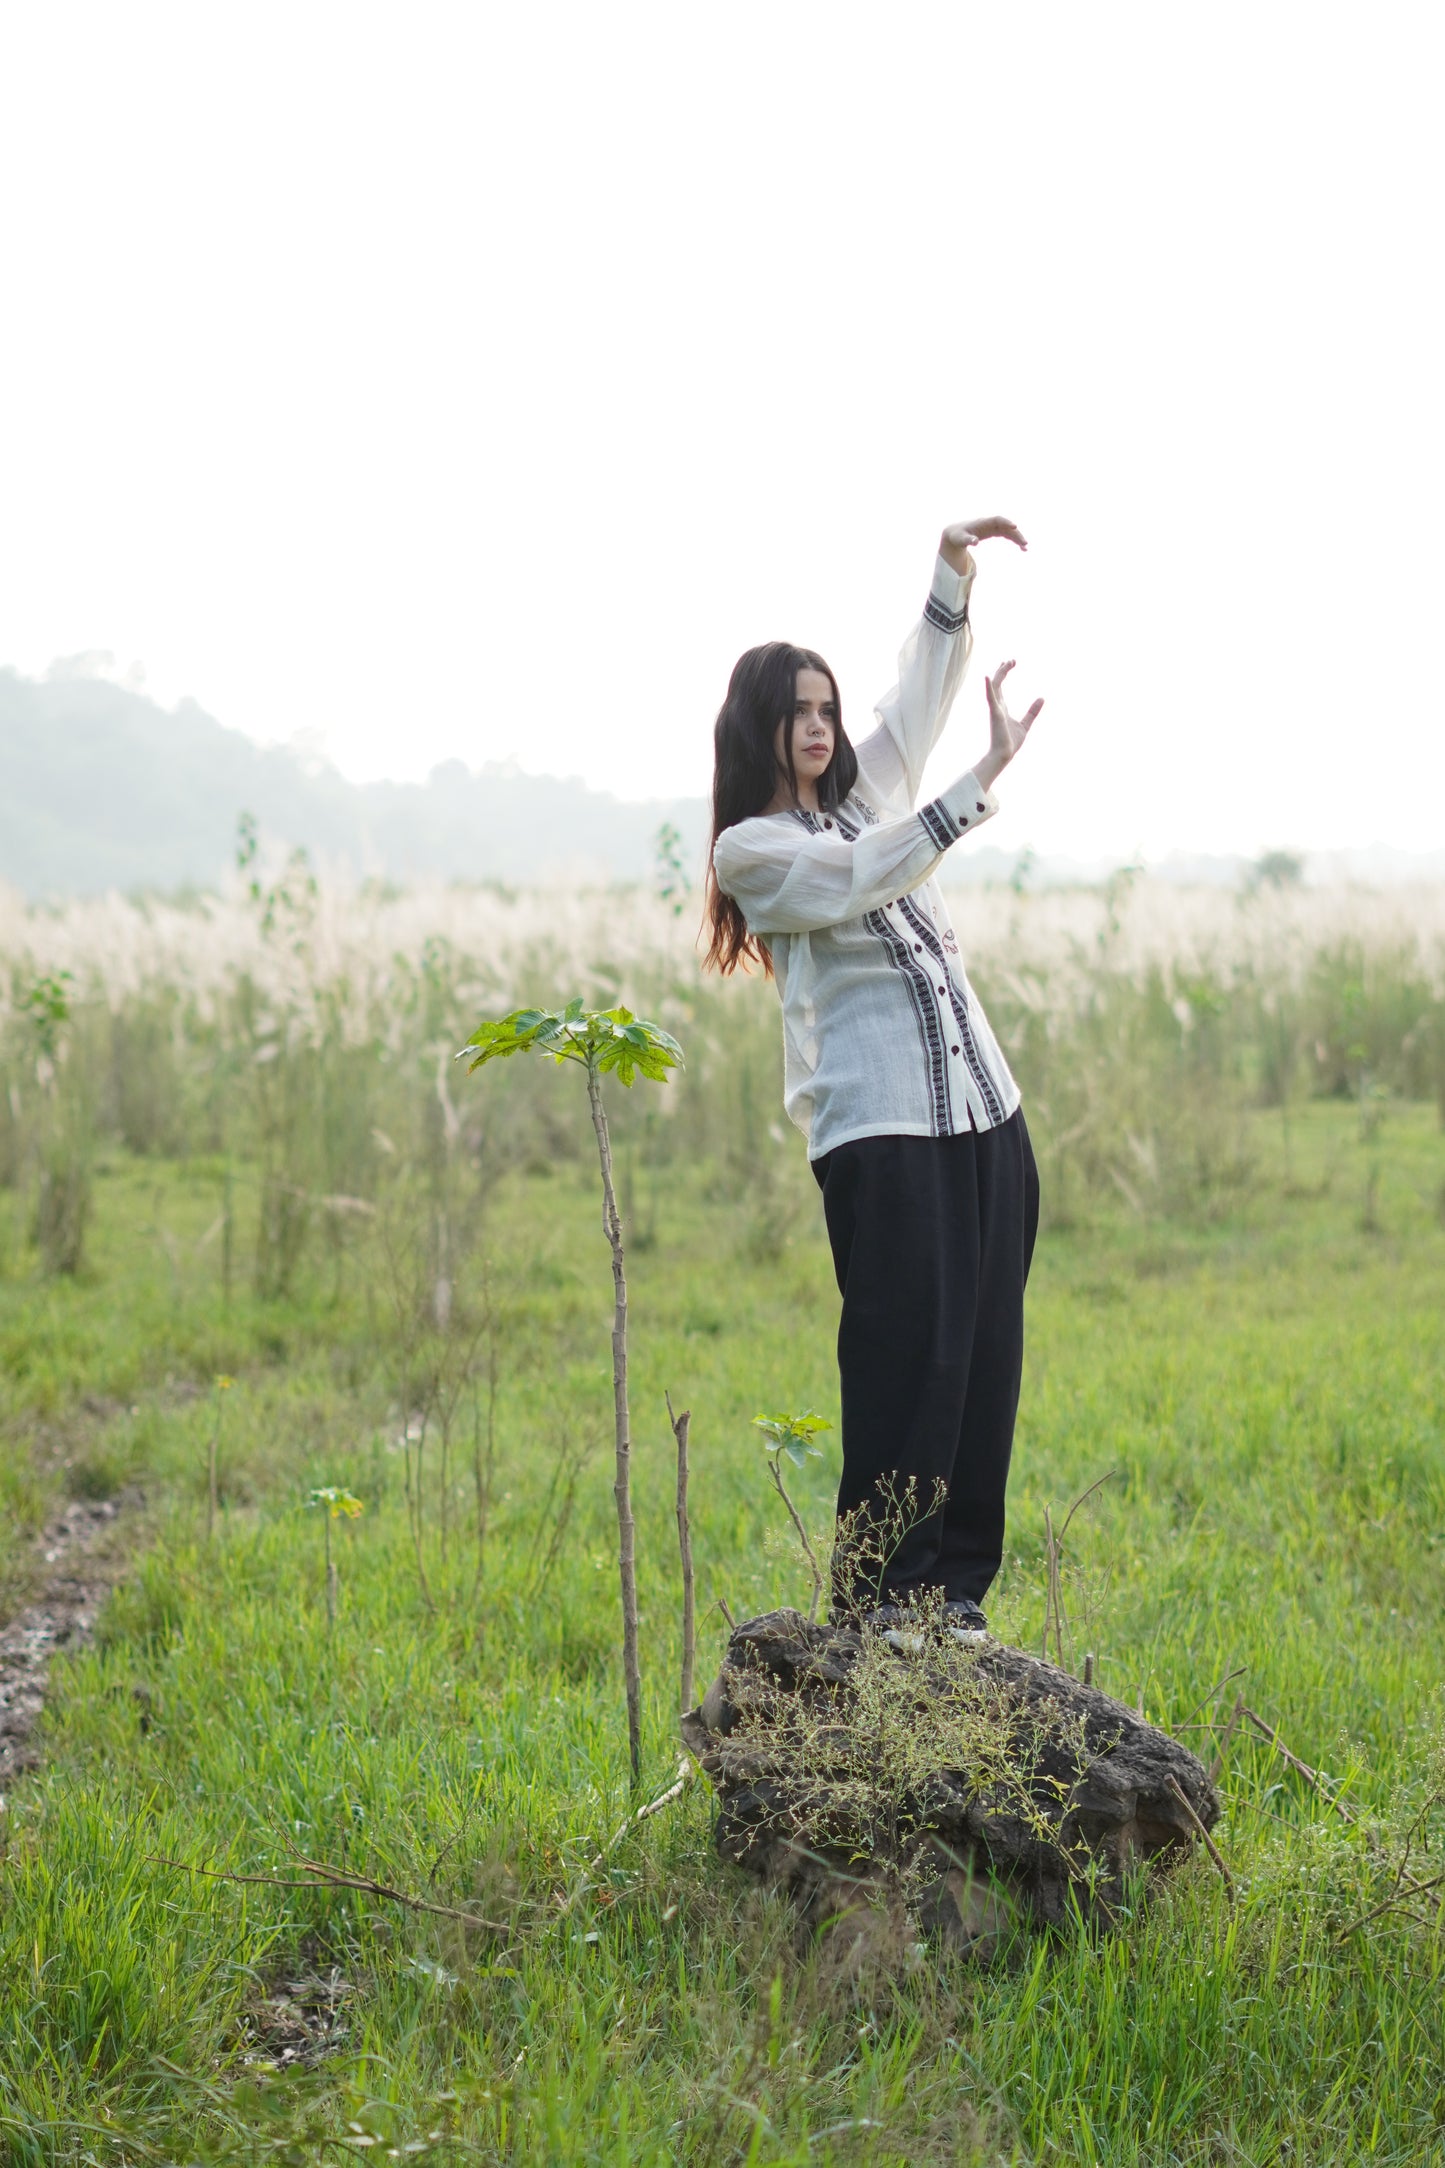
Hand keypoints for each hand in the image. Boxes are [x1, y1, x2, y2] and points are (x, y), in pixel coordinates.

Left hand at [940, 516, 1028, 574]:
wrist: (955, 534)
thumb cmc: (957, 536)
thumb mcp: (960, 539)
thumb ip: (968, 540)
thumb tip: (975, 542)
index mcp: (983, 522)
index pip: (997, 519)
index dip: (1006, 522)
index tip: (1015, 526)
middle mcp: (990, 523)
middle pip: (1006, 526)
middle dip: (1016, 534)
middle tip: (1025, 543)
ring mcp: (993, 527)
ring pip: (1009, 531)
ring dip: (1017, 538)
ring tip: (1025, 548)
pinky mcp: (993, 532)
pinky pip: (1007, 534)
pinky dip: (1014, 540)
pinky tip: (1021, 548)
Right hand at [975, 660, 1042, 789]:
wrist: (1004, 755)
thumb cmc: (1011, 742)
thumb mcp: (1026, 724)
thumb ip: (1032, 711)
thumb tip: (1042, 698)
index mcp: (1001, 708)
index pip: (1000, 686)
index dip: (1004, 673)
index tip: (1011, 663)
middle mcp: (996, 706)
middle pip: (997, 683)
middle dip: (1002, 670)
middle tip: (1011, 660)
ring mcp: (995, 709)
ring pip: (994, 686)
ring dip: (1000, 674)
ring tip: (1007, 663)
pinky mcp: (995, 714)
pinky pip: (990, 698)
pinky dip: (988, 688)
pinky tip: (987, 677)